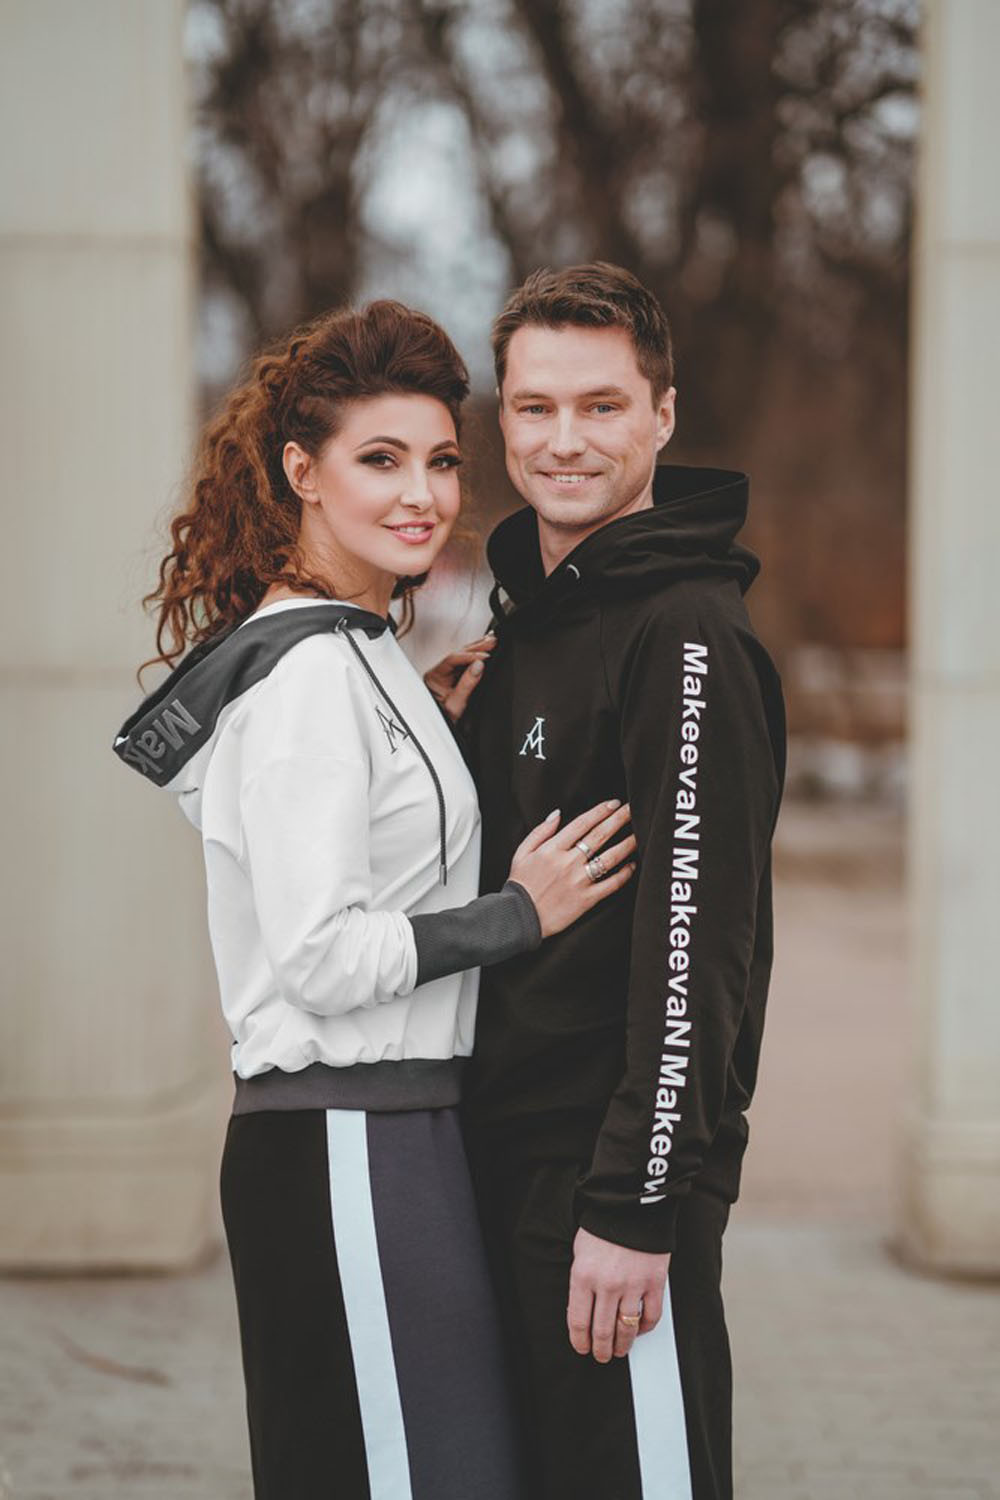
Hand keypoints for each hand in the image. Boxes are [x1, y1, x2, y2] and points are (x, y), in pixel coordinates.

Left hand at [423, 634, 495, 722]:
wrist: (441, 732)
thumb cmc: (444, 721)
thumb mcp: (456, 704)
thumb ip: (467, 683)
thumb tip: (478, 665)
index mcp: (434, 677)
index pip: (453, 659)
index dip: (470, 656)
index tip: (485, 656)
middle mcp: (438, 673)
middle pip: (458, 654)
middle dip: (476, 647)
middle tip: (492, 641)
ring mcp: (446, 675)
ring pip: (462, 656)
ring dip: (477, 648)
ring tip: (491, 641)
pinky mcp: (454, 678)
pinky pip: (465, 663)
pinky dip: (476, 656)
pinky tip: (484, 650)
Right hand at [508, 802, 635, 937]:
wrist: (519, 917)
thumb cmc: (520, 884)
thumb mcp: (522, 853)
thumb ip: (540, 831)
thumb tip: (557, 814)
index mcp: (552, 849)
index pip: (582, 823)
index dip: (600, 811)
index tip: (614, 803)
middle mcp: (568, 862)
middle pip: (599, 835)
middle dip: (618, 819)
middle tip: (633, 809)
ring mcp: (579, 881)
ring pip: (609, 858)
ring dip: (627, 844)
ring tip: (639, 834)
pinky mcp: (586, 899)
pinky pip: (610, 884)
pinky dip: (624, 875)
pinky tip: (632, 866)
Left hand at [567, 1227, 668, 1362]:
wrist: (631, 1204)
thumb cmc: (603, 1226)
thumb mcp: (580, 1252)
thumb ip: (581, 1282)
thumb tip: (582, 1311)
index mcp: (583, 1276)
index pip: (579, 1322)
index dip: (580, 1341)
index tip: (582, 1348)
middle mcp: (607, 1285)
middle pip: (602, 1331)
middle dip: (601, 1350)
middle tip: (601, 1356)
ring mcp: (632, 1285)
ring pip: (626, 1329)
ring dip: (622, 1345)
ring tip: (620, 1349)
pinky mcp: (654, 1282)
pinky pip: (651, 1316)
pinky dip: (645, 1327)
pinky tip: (639, 1329)